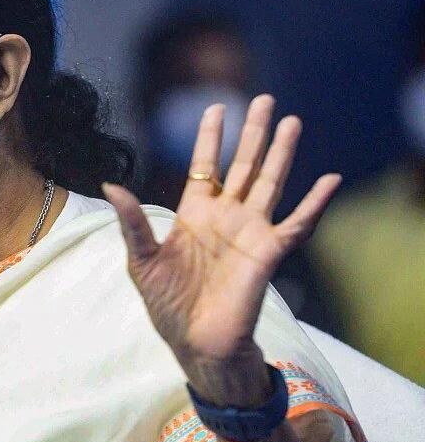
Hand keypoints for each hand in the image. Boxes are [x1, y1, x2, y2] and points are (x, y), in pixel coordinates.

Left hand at [103, 95, 340, 405]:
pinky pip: (297, 223)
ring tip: (293, 121)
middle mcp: (225, 217)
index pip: (205, 165)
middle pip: (243, 165)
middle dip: (254, 133)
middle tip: (265, 98)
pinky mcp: (268, 253)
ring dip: (282, 153)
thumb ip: (131, 222)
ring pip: (270, 182)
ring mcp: (250, 232)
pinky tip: (331, 179)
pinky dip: (315, 202)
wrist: (195, 343)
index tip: (216, 107)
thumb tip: (110, 185)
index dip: (210, 137)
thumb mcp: (142, 260)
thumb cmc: (167, 305)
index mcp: (194, 214)